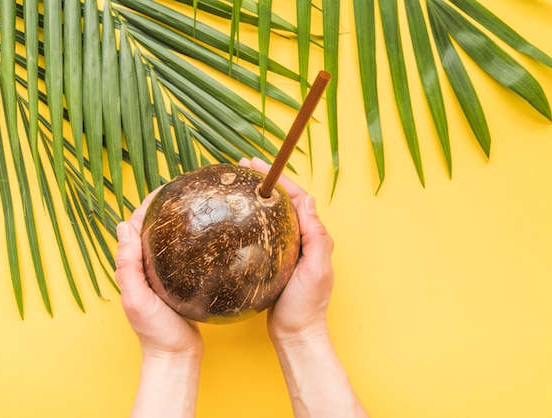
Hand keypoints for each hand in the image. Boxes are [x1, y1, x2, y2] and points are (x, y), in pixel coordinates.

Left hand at [115, 187, 202, 359]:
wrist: (176, 356)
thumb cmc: (156, 332)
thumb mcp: (137, 298)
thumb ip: (128, 266)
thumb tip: (122, 227)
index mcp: (131, 269)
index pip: (135, 227)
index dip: (146, 205)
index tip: (164, 189)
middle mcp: (144, 269)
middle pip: (150, 229)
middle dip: (161, 208)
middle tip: (181, 191)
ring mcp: (161, 276)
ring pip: (166, 240)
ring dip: (173, 222)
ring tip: (191, 205)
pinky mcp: (177, 283)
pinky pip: (180, 255)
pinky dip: (186, 241)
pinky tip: (202, 236)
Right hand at [239, 158, 333, 345]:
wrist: (295, 333)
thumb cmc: (306, 305)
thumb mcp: (315, 269)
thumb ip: (316, 236)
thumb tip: (309, 200)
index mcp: (313, 236)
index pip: (296, 197)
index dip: (278, 179)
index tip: (257, 165)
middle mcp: (302, 238)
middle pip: (282, 201)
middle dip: (264, 182)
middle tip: (242, 168)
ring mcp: (287, 248)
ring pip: (271, 215)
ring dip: (256, 198)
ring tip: (236, 185)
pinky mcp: (274, 259)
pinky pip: (263, 232)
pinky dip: (251, 219)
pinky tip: (235, 218)